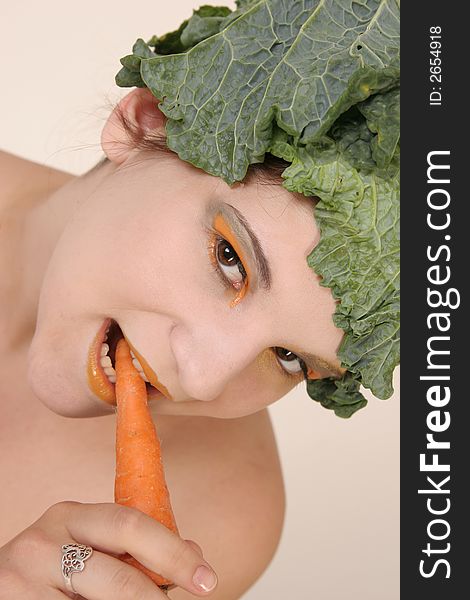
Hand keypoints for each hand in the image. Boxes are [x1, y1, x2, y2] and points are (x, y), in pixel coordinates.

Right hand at [0, 501, 217, 598]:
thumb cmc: (54, 570)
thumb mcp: (89, 549)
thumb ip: (134, 550)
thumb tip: (194, 554)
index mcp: (70, 516)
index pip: (131, 524)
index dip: (173, 552)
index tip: (207, 578)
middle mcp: (42, 543)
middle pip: (116, 575)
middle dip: (156, 598)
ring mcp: (21, 581)